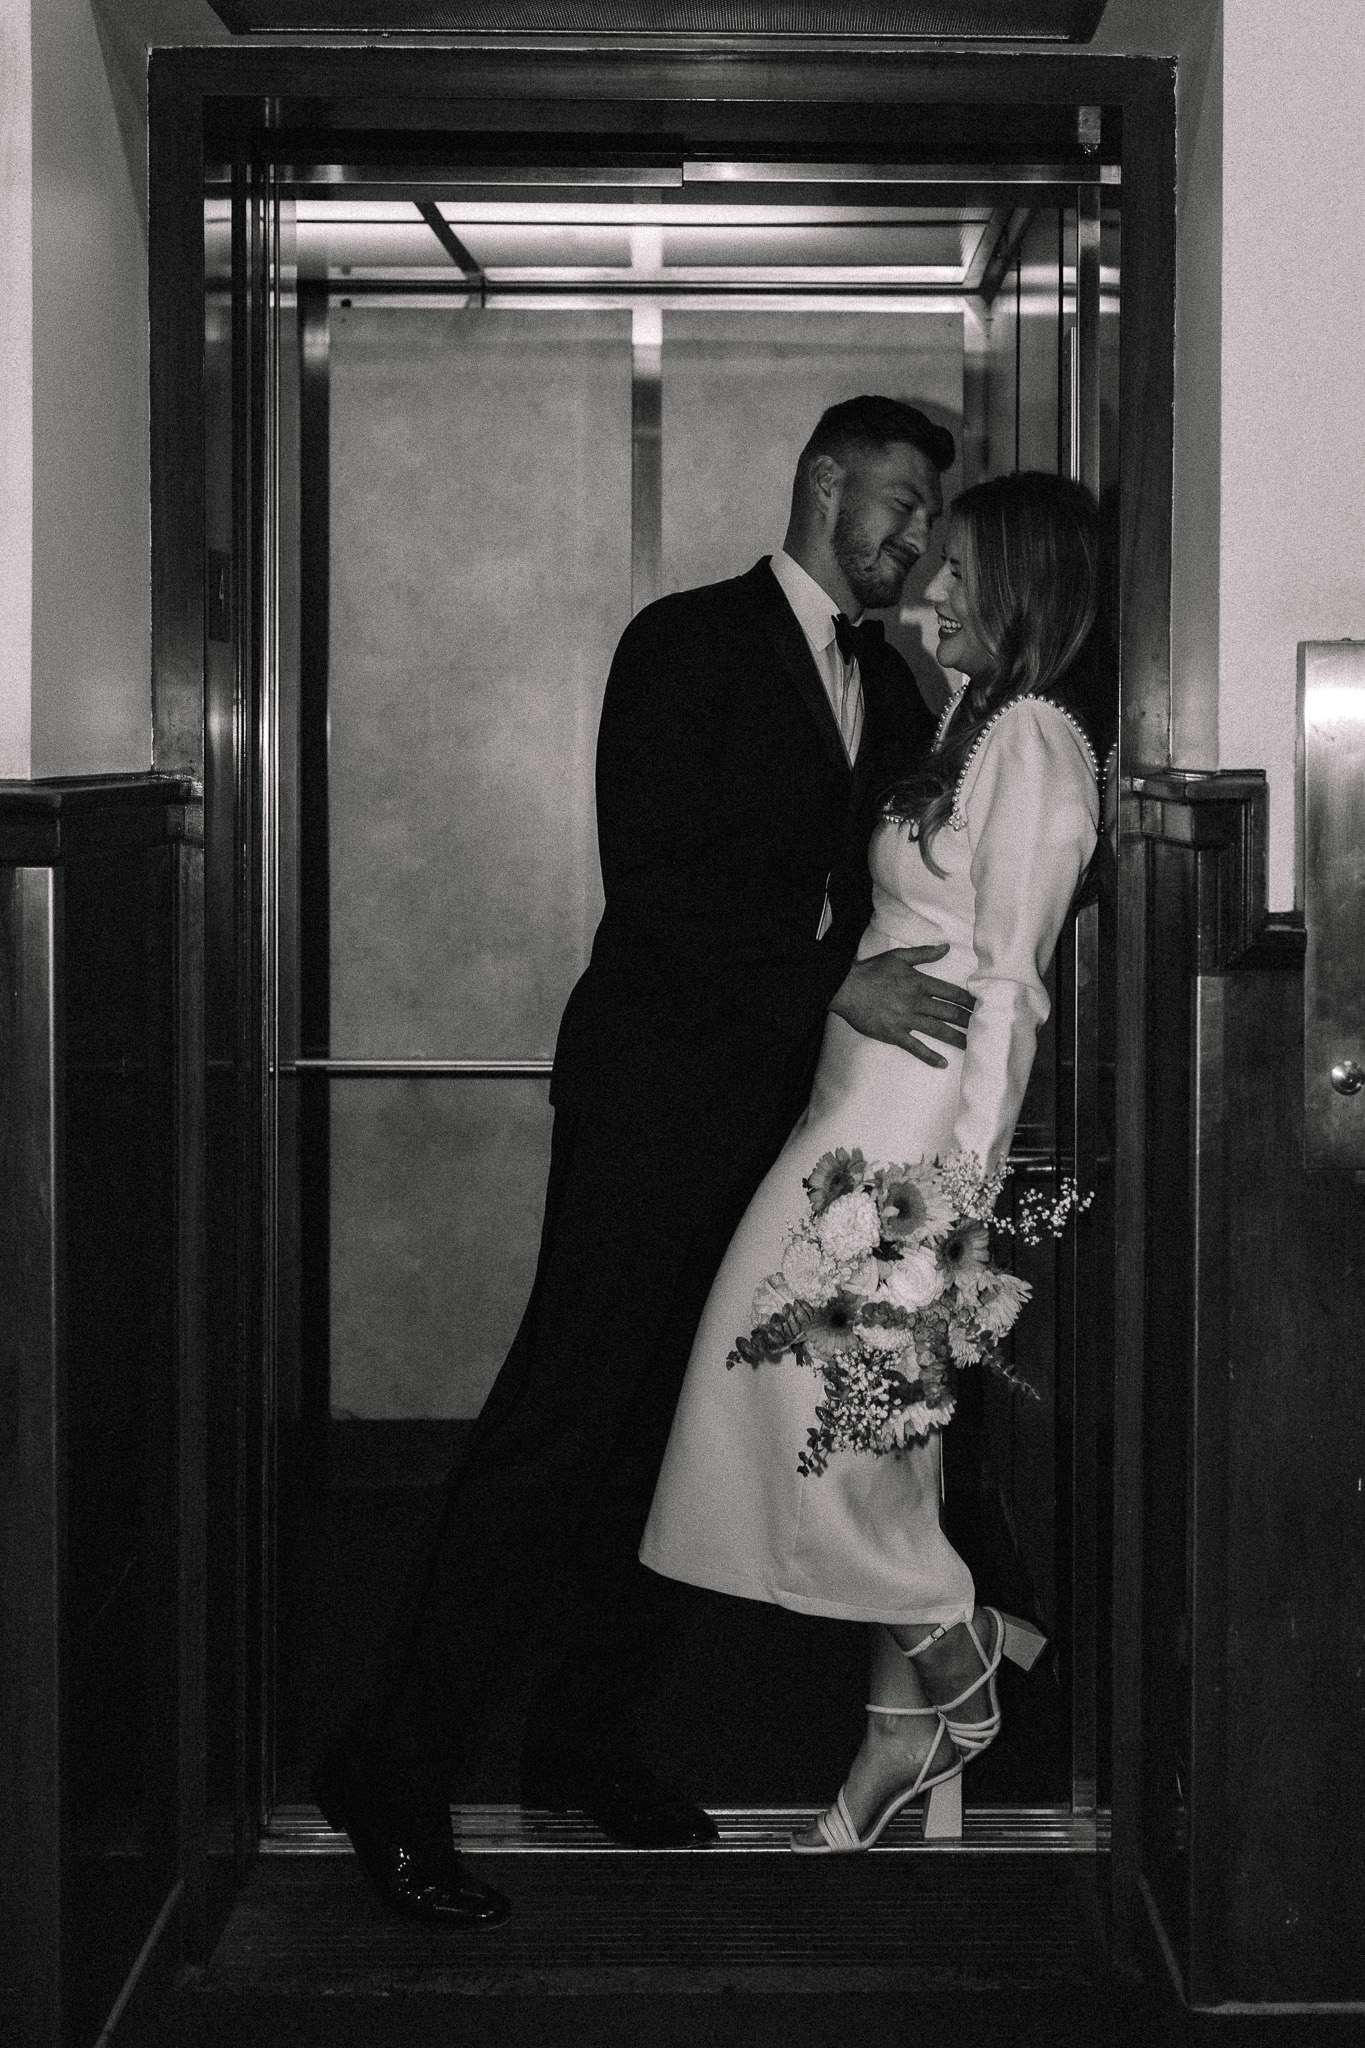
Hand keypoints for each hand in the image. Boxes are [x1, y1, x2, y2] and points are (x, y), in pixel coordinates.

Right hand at [829, 944, 973, 1068]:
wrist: (846, 988)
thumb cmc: (871, 970)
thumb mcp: (898, 956)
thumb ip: (924, 953)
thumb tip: (945, 947)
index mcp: (919, 983)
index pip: (951, 993)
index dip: (969, 1000)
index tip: (982, 1007)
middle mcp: (916, 1002)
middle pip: (949, 1013)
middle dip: (968, 1021)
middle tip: (984, 1028)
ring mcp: (905, 1019)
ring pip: (937, 1030)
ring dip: (956, 1039)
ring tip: (972, 1047)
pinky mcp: (893, 1033)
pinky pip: (915, 1047)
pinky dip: (929, 1056)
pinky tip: (942, 1064)